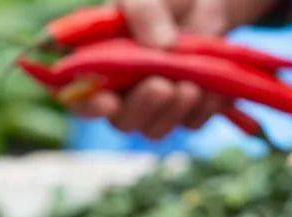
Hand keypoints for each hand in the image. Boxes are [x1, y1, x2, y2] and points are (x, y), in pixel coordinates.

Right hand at [71, 0, 275, 138]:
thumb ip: (144, 12)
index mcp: (96, 63)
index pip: (77, 96)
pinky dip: (203, 110)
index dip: (87, 105)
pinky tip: (214, 91)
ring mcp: (153, 106)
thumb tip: (161, 47)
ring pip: (155, 129)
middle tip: (162, 85)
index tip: (108, 102)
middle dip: (143, 107)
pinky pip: (191, 124)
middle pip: (122, 121)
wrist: (204, 4)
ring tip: (192, 85)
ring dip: (174, 112)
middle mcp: (120, 91)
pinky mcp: (184, 111)